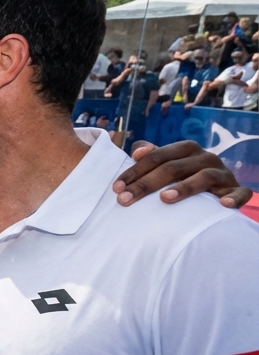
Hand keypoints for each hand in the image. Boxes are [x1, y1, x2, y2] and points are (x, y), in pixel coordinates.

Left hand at [114, 139, 253, 207]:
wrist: (220, 189)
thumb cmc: (185, 177)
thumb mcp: (168, 165)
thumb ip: (151, 157)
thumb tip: (136, 150)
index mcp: (186, 149)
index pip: (156, 157)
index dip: (135, 171)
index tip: (116, 187)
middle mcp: (205, 158)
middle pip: (173, 167)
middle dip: (146, 184)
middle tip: (125, 199)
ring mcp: (223, 174)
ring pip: (204, 176)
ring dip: (184, 187)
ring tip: (165, 199)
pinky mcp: (237, 190)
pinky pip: (239, 193)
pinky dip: (232, 197)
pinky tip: (221, 204)